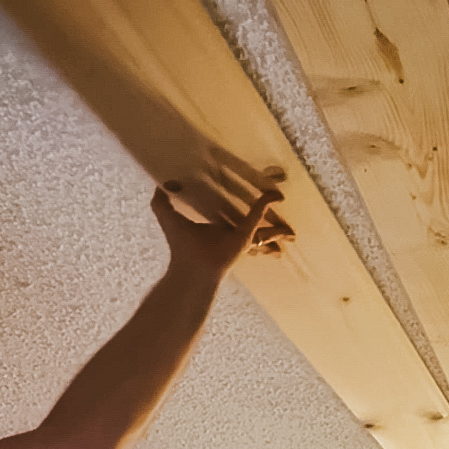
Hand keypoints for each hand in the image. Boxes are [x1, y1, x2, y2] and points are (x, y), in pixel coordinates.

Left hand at [151, 183, 292, 279]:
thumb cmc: (179, 246)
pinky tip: (275, 195)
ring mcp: (240, 235)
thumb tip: (167, 182)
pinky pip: (258, 217)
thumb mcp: (166, 215)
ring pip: (263, 226)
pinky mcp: (245, 235)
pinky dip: (266, 204)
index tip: (239, 183)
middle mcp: (229, 230)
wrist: (189, 266)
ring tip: (286, 208)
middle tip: (272, 193)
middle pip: (249, 216)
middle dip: (262, 208)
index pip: (226, 207)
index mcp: (214, 225)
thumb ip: (161, 198)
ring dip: (276, 221)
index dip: (233, 195)